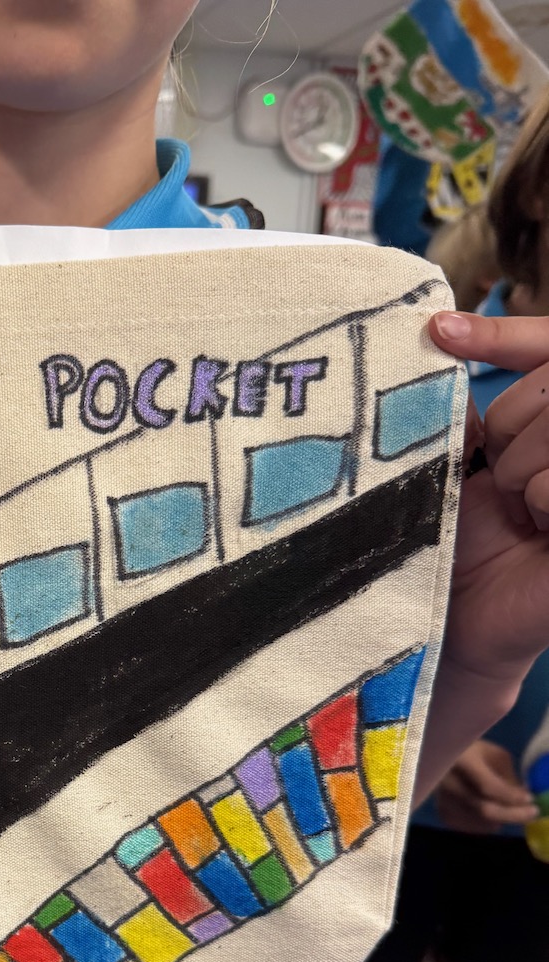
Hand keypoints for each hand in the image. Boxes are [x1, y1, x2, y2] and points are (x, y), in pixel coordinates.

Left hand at [428, 312, 548, 688]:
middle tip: (502, 479)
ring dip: (521, 472)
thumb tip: (435, 338)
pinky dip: (541, 504)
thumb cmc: (460, 539)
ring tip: (524, 511)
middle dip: (510, 429)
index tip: (440, 331)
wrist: (462, 618)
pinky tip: (544, 534)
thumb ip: (464, 408)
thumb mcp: (458, 463)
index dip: (502, 332)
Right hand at [434, 738, 536, 833]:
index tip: (530, 799)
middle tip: (531, 813)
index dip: (510, 796)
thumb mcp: (495, 756)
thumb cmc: (473, 752)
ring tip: (511, 810)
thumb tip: (523, 798)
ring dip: (501, 820)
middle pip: (483, 809)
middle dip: (512, 814)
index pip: (487, 786)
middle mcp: (447, 782)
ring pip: (478, 821)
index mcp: (461, 761)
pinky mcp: (442, 810)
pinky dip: (485, 825)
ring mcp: (442, 799)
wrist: (441, 754)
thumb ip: (508, 778)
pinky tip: (491, 815)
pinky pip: (469, 826)